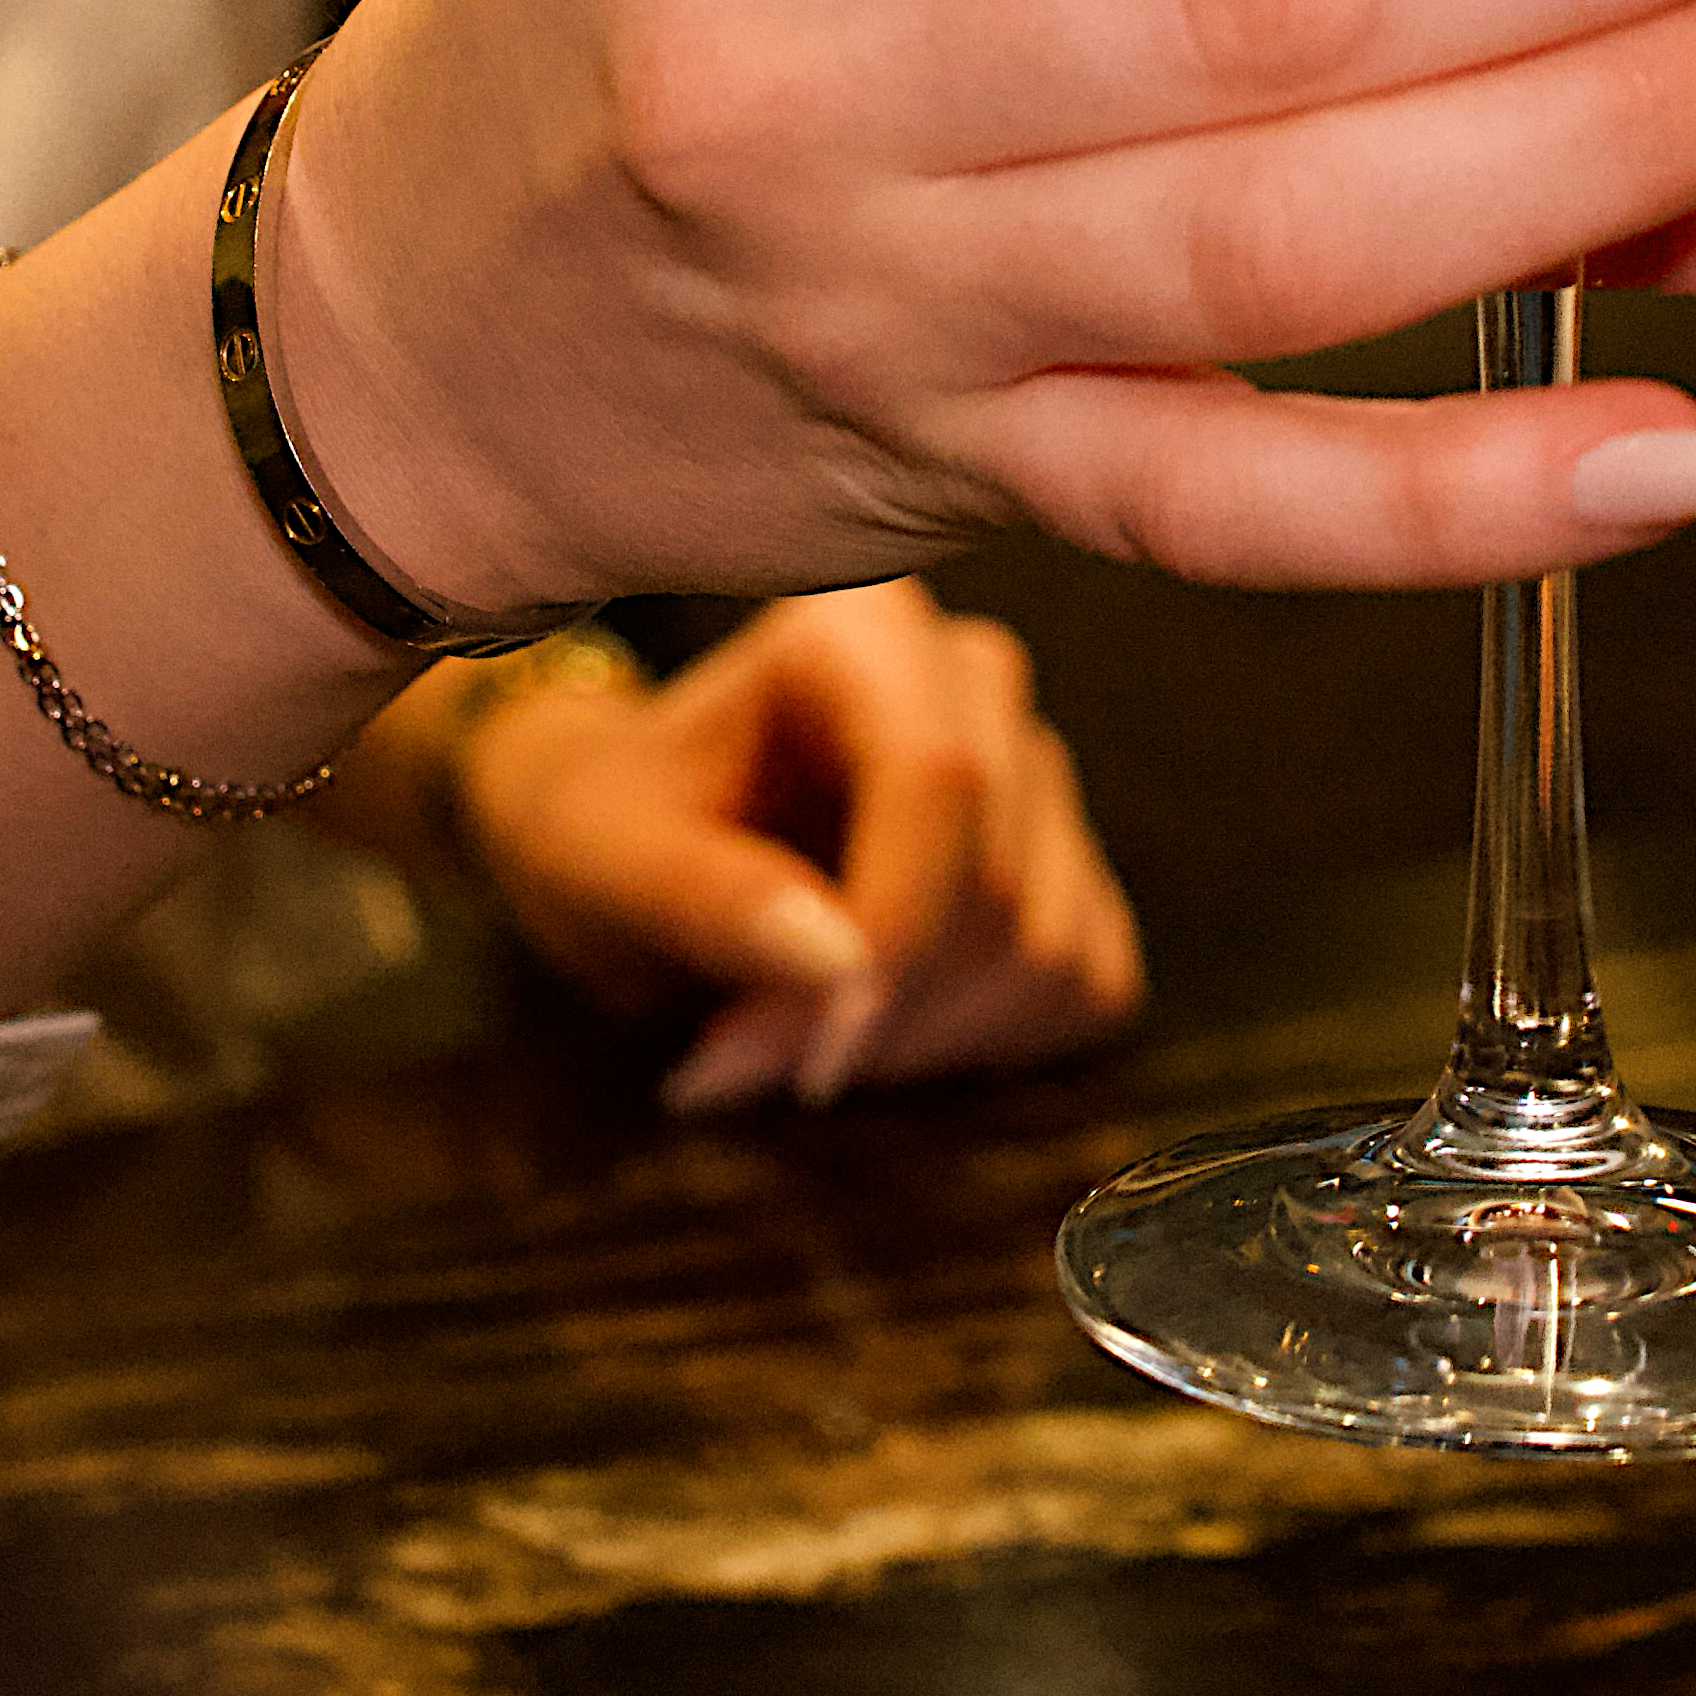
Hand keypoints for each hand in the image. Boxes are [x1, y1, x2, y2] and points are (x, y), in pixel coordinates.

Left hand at [444, 581, 1141, 1109]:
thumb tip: (839, 961)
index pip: (938, 781)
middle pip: (999, 889)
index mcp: (862, 631)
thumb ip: (707, 897)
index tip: (802, 1056)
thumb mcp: (604, 858)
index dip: (892, 935)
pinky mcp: (1069, 863)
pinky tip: (877, 1037)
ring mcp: (1035, 770)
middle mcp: (973, 679)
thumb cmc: (606, 824)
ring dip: (924, 1044)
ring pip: (1053, 954)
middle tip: (741, 1064)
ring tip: (792, 1046)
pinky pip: (1091, 986)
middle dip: (877, 1015)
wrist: (631, 839)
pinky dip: (987, 1048)